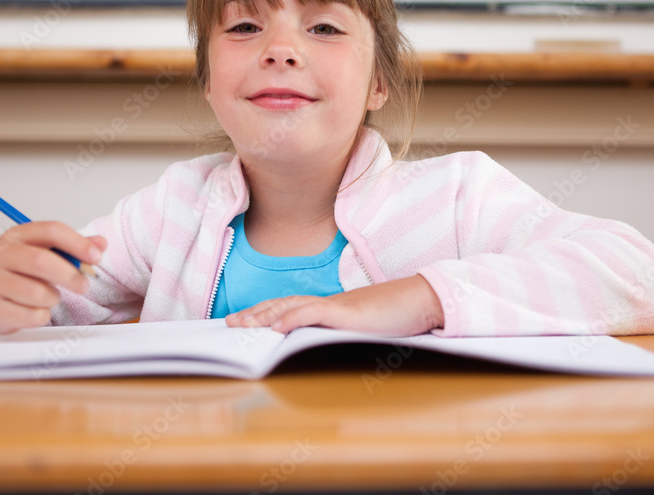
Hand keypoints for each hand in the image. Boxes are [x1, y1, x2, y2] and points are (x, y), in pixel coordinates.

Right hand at [0, 221, 104, 334]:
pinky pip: (30, 316)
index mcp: (17, 236)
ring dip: (53, 298)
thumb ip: (74, 247)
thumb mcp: (45, 252)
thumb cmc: (22, 272)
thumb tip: (101, 244)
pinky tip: (35, 310)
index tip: (96, 256)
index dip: (77, 242)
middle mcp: (0, 256)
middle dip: (69, 275)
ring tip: (50, 297)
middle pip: (40, 261)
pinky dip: (42, 316)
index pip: (51, 230)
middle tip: (84, 286)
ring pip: (36, 293)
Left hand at [224, 274, 443, 336]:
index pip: (291, 308)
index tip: (246, 322)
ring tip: (241, 324)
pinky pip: (314, 312)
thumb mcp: (366, 331)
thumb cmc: (400, 317)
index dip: (267, 314)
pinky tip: (276, 324)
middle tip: (229, 324)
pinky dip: (292, 317)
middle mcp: (329, 304)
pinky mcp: (347, 313)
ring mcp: (337, 307)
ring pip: (291, 307)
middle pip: (283, 305)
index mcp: (332, 309)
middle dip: (254, 315)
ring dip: (264, 315)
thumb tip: (327, 353)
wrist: (424, 300)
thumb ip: (344, 336)